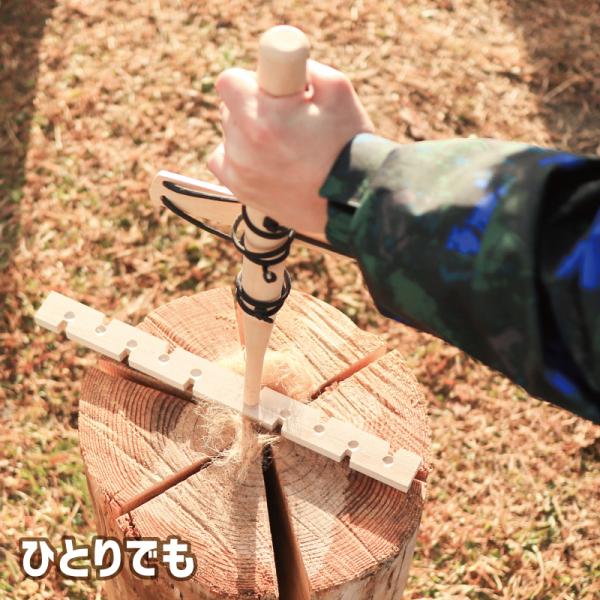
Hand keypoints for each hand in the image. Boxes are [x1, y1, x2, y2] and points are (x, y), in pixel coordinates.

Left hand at [208, 60, 373, 235]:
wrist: (354, 201)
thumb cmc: (349, 145)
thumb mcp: (337, 88)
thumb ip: (303, 67)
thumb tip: (285, 67)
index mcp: (261, 117)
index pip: (228, 82)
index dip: (251, 82)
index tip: (272, 92)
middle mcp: (243, 146)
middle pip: (228, 109)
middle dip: (252, 107)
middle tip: (285, 121)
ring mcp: (240, 172)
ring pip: (229, 136)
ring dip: (247, 134)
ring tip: (282, 147)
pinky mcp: (242, 192)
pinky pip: (223, 162)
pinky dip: (238, 157)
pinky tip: (263, 160)